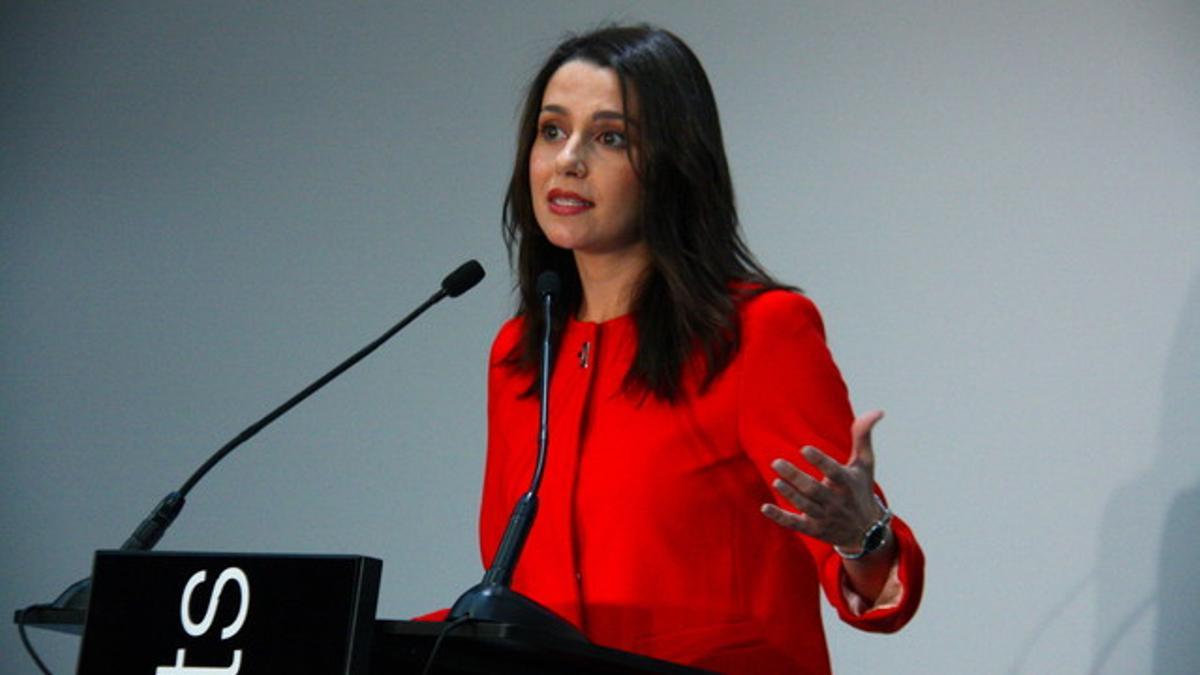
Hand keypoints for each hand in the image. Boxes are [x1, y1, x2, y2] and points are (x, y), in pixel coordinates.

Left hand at [760, 410, 885, 550]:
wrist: (866, 532)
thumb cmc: (861, 489)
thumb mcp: (865, 464)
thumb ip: (863, 436)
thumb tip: (877, 411)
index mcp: (847, 483)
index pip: (833, 472)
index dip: (820, 461)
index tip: (804, 449)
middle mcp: (836, 501)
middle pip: (814, 490)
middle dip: (796, 477)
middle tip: (776, 462)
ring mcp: (824, 516)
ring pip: (805, 506)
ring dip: (790, 495)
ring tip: (776, 481)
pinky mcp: (814, 529)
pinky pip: (795, 524)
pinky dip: (780, 517)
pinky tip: (765, 507)